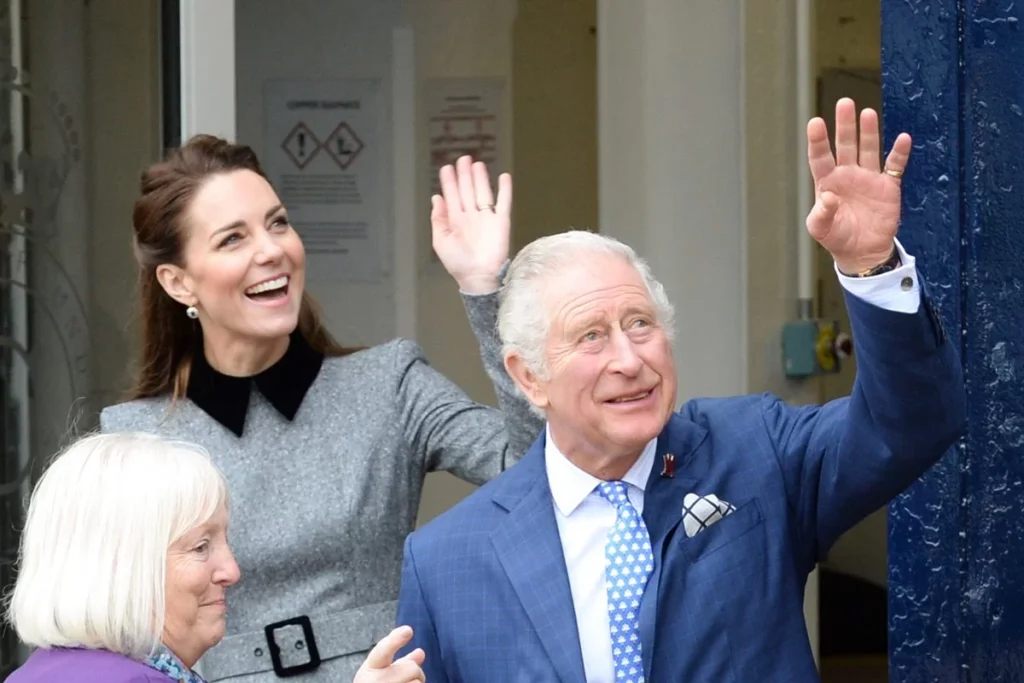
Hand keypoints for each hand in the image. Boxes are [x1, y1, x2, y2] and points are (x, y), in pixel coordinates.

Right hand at [353, 626, 425, 682]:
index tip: (408, 630)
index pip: (382, 651)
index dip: (395, 640)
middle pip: (412, 668)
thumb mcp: (380, 672)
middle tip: (405, 679)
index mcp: (370, 669)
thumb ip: (400, 662)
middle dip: (415, 672)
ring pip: (418, 682)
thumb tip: (421, 652)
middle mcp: (376, 682)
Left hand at [432, 155, 511, 293]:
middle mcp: (471, 216)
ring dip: (480, 178)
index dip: (449, 182)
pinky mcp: (501, 222)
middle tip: (463, 158)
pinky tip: (504, 177)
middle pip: (467, 190)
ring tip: (477, 164)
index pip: (452, 196)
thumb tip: (436, 198)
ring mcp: (486, 218)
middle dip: (464, 175)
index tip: (446, 167)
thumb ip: (438, 219)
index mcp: (455, 220)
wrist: (479, 277)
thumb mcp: (441, 242)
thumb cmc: (458, 263)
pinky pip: (503, 203)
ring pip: (483, 192)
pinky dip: (505, 190)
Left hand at [806, 97, 911, 274]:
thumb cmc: (837, 238)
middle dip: (845, 125)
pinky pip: (894, 166)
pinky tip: (902, 138)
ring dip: (869, 132)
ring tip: (867, 113)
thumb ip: (822, 214)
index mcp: (827, 183)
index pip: (820, 157)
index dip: (818, 140)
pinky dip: (899, 153)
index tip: (815, 122)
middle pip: (845, 145)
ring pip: (868, 149)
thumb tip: (827, 197)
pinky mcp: (888, 187)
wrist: (862, 253)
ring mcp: (868, 178)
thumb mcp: (821, 229)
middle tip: (845, 103)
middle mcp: (847, 175)